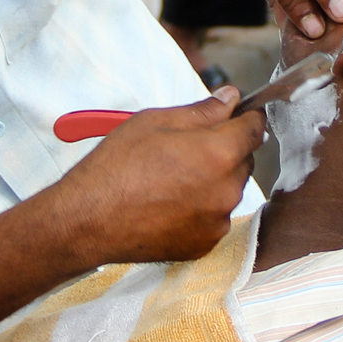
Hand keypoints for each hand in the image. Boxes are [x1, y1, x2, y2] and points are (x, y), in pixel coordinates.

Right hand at [0, 91, 262, 341]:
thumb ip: (201, 110)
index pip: (254, 128)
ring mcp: (217, 221)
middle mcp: (226, 190)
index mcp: (218, 153)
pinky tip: (168, 202)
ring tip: (171, 178)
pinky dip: (200, 208)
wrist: (87, 221)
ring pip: (228, 189)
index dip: (245, 117)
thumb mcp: (154, 122)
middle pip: (244, 160)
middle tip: (187, 147)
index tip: (235, 114)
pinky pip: (214, 217)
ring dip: (213, 179)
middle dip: (225, 148)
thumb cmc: (115, 166)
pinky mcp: (205, 244)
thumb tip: (231, 97)